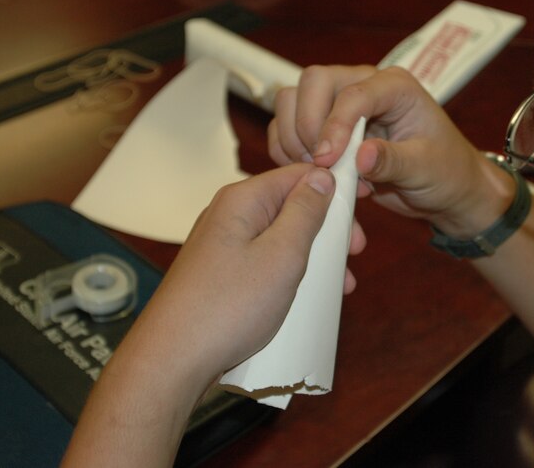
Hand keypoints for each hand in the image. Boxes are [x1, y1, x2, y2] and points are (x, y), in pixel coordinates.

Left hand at [63, 164, 341, 467]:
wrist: (173, 359)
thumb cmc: (228, 307)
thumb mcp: (282, 255)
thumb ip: (306, 212)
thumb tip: (323, 177)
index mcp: (242, 200)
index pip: (299, 174)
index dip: (334, 189)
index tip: (360, 214)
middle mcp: (229, 216)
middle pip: (291, 206)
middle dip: (327, 229)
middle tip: (354, 255)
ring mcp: (223, 246)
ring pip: (281, 238)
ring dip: (314, 257)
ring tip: (340, 285)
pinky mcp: (221, 274)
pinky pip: (265, 263)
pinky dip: (290, 275)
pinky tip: (308, 298)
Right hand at [268, 65, 514, 237]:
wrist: (446, 189)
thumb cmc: (446, 172)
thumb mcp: (426, 169)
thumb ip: (393, 161)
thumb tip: (359, 157)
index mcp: (394, 86)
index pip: (351, 93)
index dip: (333, 126)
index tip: (325, 160)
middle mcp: (364, 87)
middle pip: (312, 83)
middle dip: (307, 126)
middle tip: (321, 166)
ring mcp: (341, 106)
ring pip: (293, 101)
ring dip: (294, 139)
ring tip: (322, 174)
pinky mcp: (327, 128)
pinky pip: (288, 128)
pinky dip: (288, 152)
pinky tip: (314, 176)